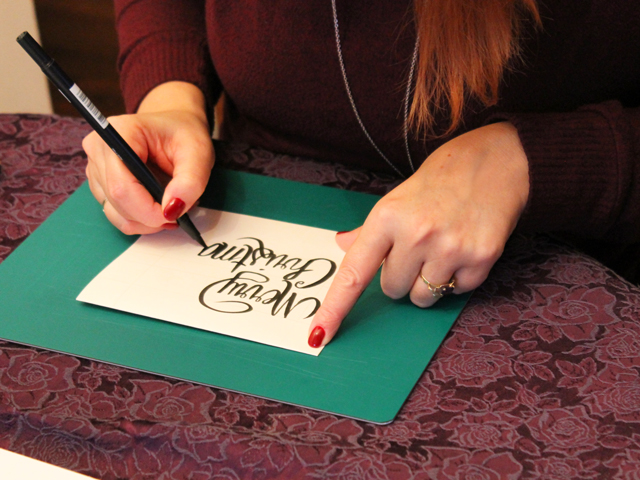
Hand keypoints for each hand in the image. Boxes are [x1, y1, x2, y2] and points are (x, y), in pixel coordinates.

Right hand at [83, 82, 213, 234]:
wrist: (175, 126)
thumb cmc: (184, 134)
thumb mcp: (199, 153)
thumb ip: (190, 181)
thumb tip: (171, 210)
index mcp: (119, 132)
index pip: (121, 185)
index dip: (146, 209)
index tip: (173, 214)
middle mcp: (99, 148)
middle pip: (116, 201)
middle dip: (149, 216)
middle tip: (177, 213)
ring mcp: (95, 166)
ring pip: (114, 212)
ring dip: (144, 221)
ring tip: (168, 208)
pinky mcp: (99, 182)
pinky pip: (115, 213)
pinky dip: (138, 219)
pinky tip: (156, 208)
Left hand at [307, 122, 529, 347]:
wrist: (498, 159)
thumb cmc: (442, 179)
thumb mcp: (398, 197)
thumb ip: (370, 230)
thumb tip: (342, 246)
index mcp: (388, 217)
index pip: (354, 273)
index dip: (335, 308)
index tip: (319, 334)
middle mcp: (417, 234)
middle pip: (391, 289)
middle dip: (401, 275)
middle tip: (419, 246)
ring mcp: (450, 247)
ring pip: (421, 297)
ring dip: (427, 282)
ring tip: (442, 247)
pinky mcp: (481, 258)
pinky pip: (456, 292)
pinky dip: (458, 278)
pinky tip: (464, 249)